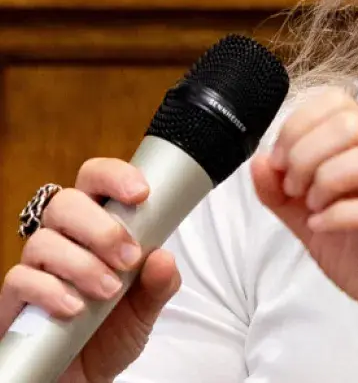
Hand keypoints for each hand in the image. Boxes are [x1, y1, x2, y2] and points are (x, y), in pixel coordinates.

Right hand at [0, 159, 180, 382]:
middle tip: (128, 259)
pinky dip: (51, 291)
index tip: (141, 194)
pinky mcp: (14, 300)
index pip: (95, 179)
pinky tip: (75, 308)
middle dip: (101, 228)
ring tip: (109, 291)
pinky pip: (20, 279)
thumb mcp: (147, 309)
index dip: (115, 176)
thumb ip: (159, 283)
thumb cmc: (113, 332)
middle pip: (64, 202)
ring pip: (43, 240)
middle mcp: (63, 239)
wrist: (83, 380)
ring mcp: (36, 267)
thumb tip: (164, 258)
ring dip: (82, 264)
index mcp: (97, 226)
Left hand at [251, 86, 357, 368]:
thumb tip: (259, 161)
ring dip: (330, 179)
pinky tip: (324, 226)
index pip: (339, 102)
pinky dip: (344, 214)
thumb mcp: (313, 223)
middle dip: (308, 154)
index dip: (300, 125)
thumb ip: (284, 195)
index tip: (280, 161)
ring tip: (315, 208)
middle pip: (353, 122)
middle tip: (296, 190)